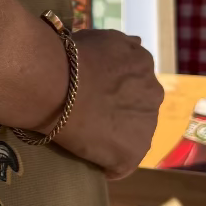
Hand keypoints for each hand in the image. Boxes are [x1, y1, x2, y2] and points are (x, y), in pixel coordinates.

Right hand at [54, 29, 162, 178]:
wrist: (52, 85)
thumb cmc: (68, 58)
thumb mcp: (101, 38)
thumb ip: (122, 45)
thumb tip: (137, 44)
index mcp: (143, 64)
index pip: (136, 83)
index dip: (117, 93)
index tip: (98, 98)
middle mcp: (153, 93)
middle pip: (139, 110)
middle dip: (121, 115)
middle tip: (92, 119)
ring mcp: (145, 125)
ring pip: (134, 137)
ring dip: (118, 139)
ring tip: (91, 143)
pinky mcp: (131, 152)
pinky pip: (122, 166)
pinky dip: (110, 167)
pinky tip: (96, 165)